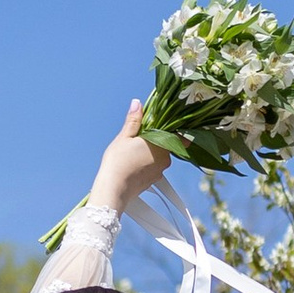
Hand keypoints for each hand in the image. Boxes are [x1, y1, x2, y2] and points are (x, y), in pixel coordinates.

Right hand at [92, 100, 171, 217]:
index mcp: (162, 144)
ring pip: (160, 158)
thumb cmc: (118, 162)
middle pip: (167, 145)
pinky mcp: (153, 181)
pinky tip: (133, 164)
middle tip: (141, 137)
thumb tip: (137, 103)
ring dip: (151, 153)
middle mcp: (165, 159)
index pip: (180, 136)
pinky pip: (154, 168)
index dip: (177, 130)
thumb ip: (134, 120)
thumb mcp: (124, 137)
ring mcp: (160, 171)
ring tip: (133, 152)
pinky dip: (146, 165)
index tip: (169, 126)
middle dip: (157, 141)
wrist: (113, 189)